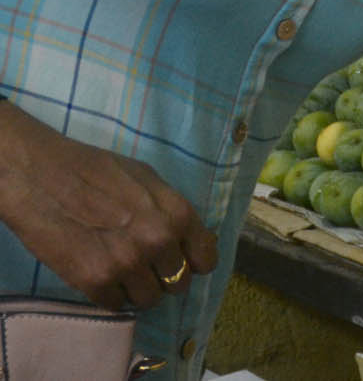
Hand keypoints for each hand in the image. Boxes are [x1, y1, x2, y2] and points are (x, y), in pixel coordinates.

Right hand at [0, 104, 217, 309]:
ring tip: (121, 272)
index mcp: (176, 214)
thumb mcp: (149, 180)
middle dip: (164, 276)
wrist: (42, 177)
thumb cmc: (97, 171)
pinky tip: (99, 274)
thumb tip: (188, 236)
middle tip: (146, 266)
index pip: (206, 259)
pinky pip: (115, 304)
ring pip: (149, 300)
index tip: (183, 262)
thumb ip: (171, 211)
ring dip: (137, 289)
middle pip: (178, 283)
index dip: (195, 262)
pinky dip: (109, 295)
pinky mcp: (94, 281)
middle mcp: (158, 242)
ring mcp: (127, 264)